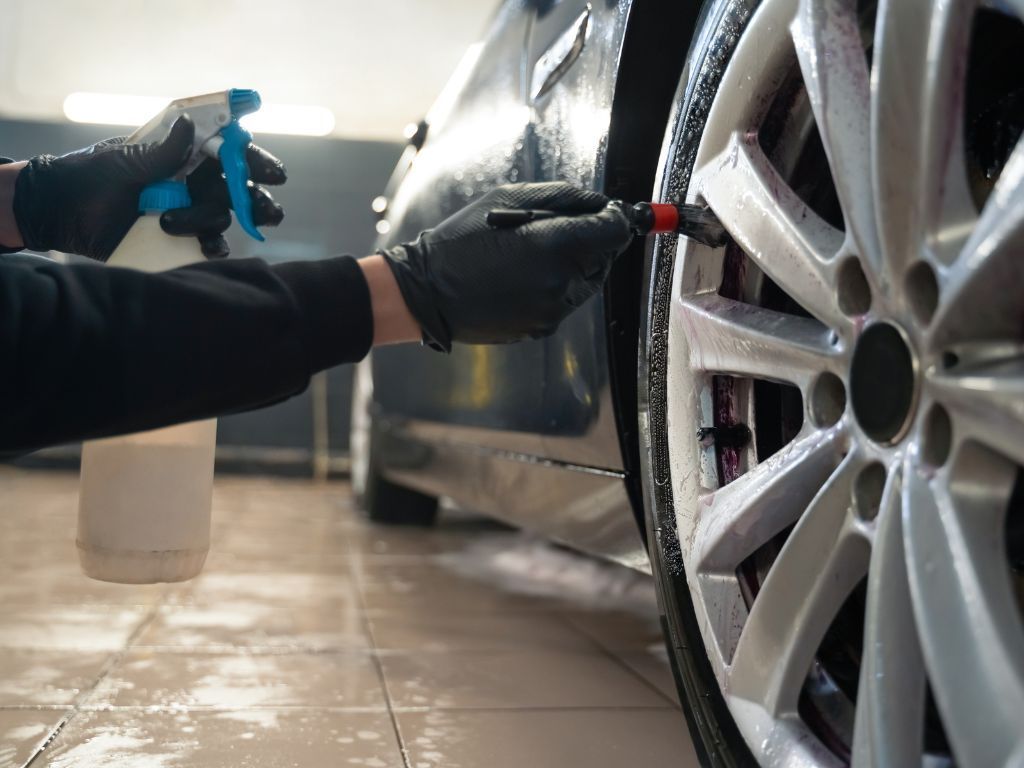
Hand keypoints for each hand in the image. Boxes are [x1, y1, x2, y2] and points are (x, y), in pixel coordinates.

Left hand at [11, 116, 285, 260]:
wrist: (60, 214)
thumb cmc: (90, 175)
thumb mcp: (124, 159)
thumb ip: (162, 150)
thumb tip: (191, 123)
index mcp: (185, 154)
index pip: (230, 151)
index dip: (255, 159)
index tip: (273, 173)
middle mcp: (193, 180)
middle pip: (240, 188)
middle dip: (257, 200)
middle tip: (267, 213)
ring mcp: (189, 210)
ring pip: (224, 216)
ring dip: (209, 221)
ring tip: (170, 221)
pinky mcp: (180, 238)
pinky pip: (209, 244)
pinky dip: (213, 247)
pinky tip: (207, 249)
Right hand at [379, 182, 632, 350]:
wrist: (428, 291)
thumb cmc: (463, 239)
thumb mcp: (508, 199)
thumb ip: (563, 198)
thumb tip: (602, 205)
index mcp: (552, 245)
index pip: (613, 231)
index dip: (618, 218)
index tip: (615, 211)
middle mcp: (558, 282)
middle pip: (605, 257)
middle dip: (596, 240)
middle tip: (573, 226)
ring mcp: (552, 311)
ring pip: (588, 281)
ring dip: (578, 263)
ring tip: (540, 251)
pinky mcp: (543, 328)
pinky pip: (566, 301)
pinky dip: (558, 285)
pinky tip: (526, 275)